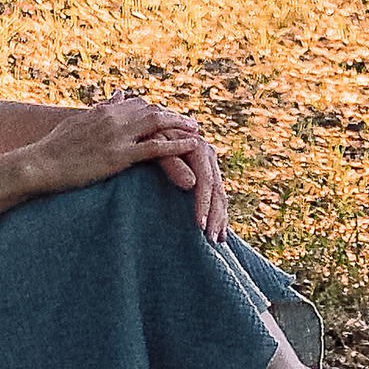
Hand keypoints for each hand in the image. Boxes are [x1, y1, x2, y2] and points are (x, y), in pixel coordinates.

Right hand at [17, 92, 208, 206]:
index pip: (137, 104)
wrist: (37, 164)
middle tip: (191, 123)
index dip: (156, 111)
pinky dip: (175, 146)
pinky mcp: (117, 156)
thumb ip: (97, 111)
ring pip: (157, 124)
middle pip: (152, 111)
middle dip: (173, 116)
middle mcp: (112, 118)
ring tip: (196, 131)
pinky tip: (190, 148)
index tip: (170, 116)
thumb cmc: (52, 148)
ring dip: (179, 126)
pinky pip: (153, 149)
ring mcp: (116, 136)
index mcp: (102, 111)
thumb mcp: (76, 123)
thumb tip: (115, 96)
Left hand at [143, 115, 229, 241]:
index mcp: (199, 148)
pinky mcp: (207, 172)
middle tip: (210, 239)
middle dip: (215, 216)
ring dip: (220, 218)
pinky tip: (220, 230)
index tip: (199, 226)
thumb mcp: (155, 145)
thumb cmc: (147, 136)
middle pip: (217, 190)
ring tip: (217, 240)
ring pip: (220, 195)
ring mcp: (210, 164)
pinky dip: (219, 213)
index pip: (206, 181)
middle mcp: (209, 155)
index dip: (204, 204)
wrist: (148, 127)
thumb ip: (172, 163)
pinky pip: (217, 195)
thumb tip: (191, 184)